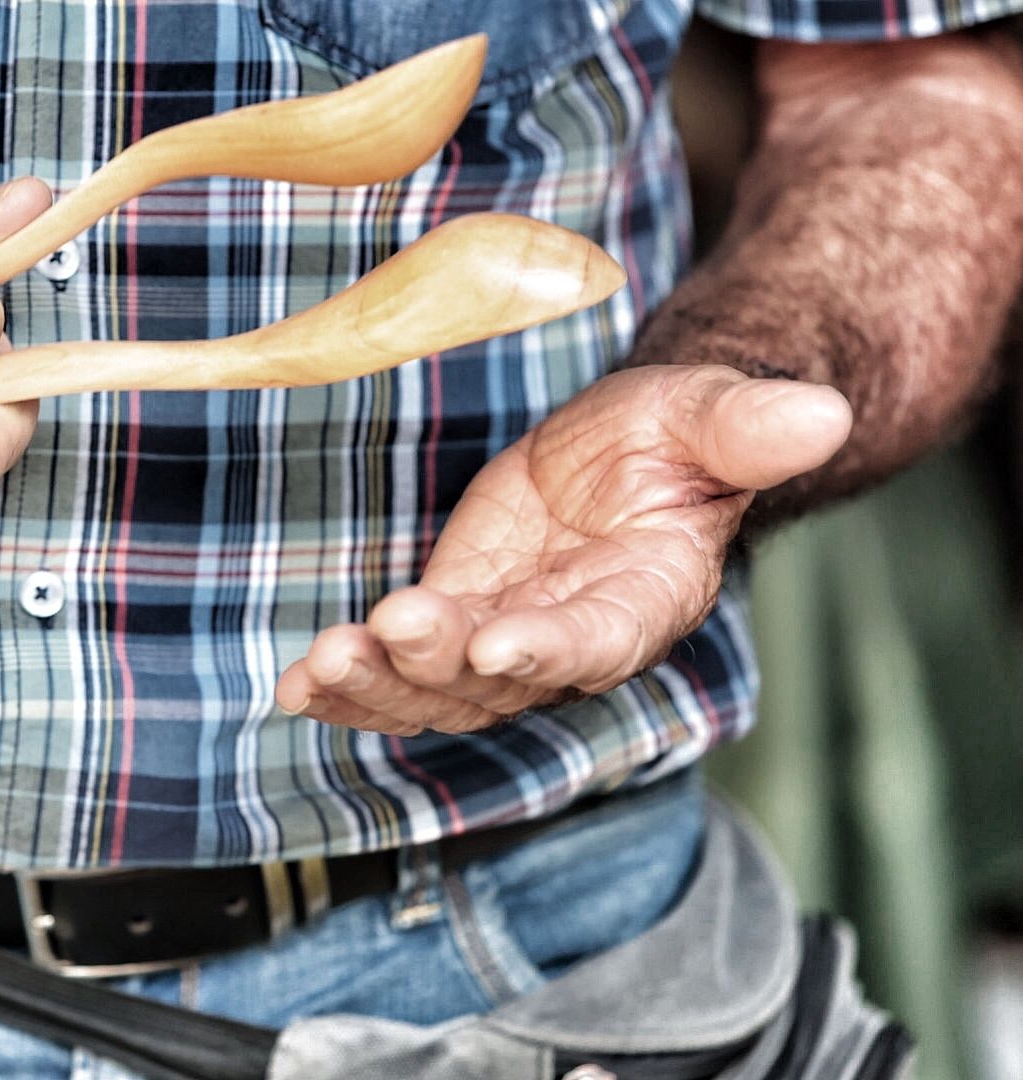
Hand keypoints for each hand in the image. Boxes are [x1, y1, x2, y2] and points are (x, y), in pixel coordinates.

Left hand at [275, 365, 851, 734]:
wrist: (625, 451)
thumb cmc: (672, 436)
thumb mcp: (704, 415)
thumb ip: (745, 428)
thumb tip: (821, 413)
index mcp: (643, 600)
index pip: (599, 640)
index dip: (549, 649)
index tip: (496, 646)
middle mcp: (569, 640)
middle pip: (499, 684)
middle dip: (435, 668)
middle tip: (381, 633)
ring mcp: (502, 640)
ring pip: (437, 693)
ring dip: (378, 685)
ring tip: (319, 666)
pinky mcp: (452, 623)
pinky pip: (399, 670)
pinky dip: (349, 682)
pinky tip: (296, 686)